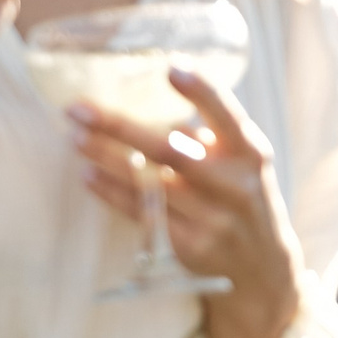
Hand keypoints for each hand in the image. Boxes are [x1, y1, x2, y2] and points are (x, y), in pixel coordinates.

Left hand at [71, 68, 309, 337]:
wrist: (262, 269)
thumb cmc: (243, 200)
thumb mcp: (243, 166)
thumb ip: (209, 138)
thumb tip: (155, 109)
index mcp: (252, 155)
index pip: (229, 117)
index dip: (202, 92)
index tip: (171, 68)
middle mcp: (236, 186)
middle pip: (171, 151)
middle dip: (120, 127)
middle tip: (79, 108)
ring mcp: (213, 218)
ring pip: (149, 184)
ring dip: (107, 159)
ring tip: (74, 138)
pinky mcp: (190, 245)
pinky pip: (142, 214)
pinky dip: (112, 193)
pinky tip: (88, 176)